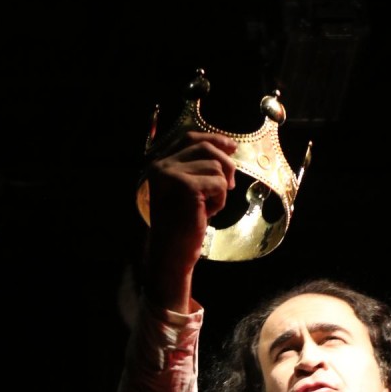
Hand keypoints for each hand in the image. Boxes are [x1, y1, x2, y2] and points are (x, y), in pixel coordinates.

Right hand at [146, 130, 236, 281]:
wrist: (171, 253)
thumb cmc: (181, 226)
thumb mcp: (186, 190)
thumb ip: (197, 168)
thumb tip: (227, 149)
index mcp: (159, 164)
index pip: (189, 138)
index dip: (213, 139)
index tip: (231, 146)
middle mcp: (162, 165)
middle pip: (205, 148)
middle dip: (225, 164)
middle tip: (232, 184)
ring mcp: (172, 174)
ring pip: (215, 167)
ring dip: (220, 189)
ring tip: (208, 208)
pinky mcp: (188, 187)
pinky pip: (219, 183)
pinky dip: (220, 200)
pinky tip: (207, 213)